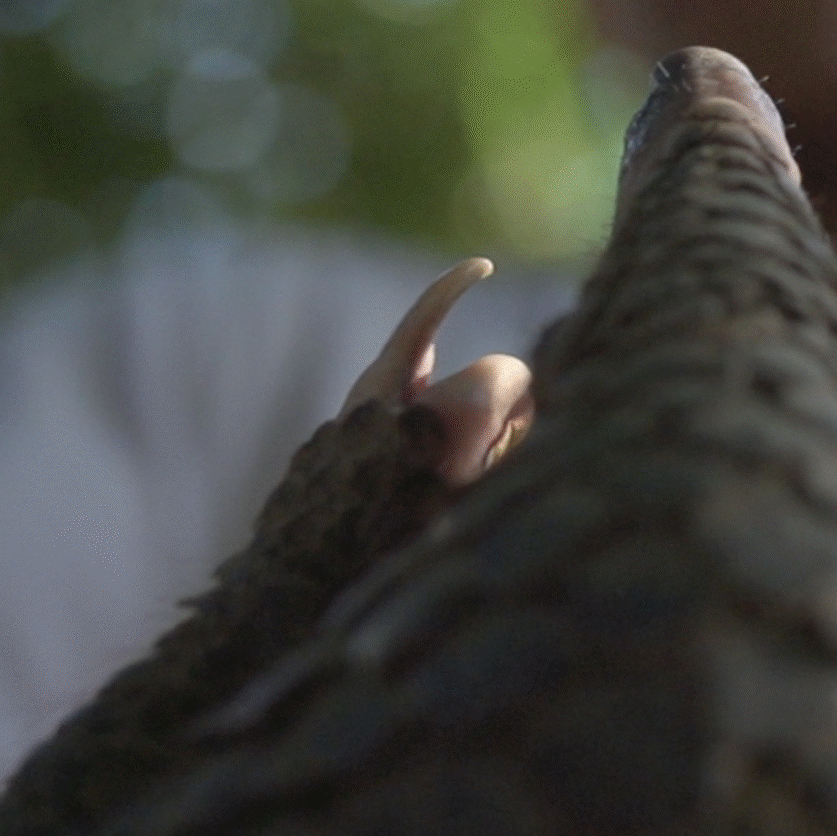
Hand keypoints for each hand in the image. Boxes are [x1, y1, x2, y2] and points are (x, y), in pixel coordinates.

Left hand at [343, 258, 535, 484]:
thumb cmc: (376, 489)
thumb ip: (494, 384)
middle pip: (470, 387)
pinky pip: (462, 471)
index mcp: (386, 380)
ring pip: (473, 434)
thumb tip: (517, 389)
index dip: (455, 285)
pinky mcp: (406, 484)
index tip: (484, 267)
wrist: (319, 568)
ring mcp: (399, 448)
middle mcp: (389, 408)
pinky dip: (473, 484)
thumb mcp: (447, 421)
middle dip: (497, 418)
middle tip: (488, 455)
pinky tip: (459, 502)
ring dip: (483, 459)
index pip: (426, 315)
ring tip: (459, 495)